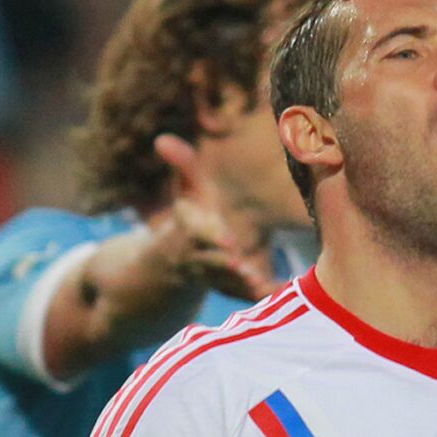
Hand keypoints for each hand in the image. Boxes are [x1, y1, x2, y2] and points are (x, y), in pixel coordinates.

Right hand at [154, 134, 278, 300]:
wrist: (168, 268)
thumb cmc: (186, 220)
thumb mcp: (184, 193)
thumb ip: (182, 167)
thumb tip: (162, 139)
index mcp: (187, 231)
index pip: (197, 233)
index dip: (212, 237)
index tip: (230, 242)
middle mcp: (196, 257)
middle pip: (210, 262)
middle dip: (225, 266)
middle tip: (245, 269)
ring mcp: (211, 278)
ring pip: (224, 284)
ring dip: (240, 285)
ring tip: (260, 285)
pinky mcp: (226, 291)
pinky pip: (239, 297)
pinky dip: (255, 296)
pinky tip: (274, 292)